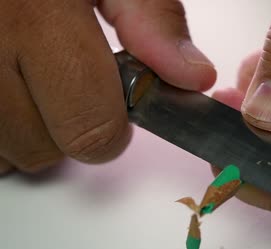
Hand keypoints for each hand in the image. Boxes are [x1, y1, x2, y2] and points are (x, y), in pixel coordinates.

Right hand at [0, 0, 215, 173]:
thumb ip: (152, 20)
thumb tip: (194, 77)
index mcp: (37, 19)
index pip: (89, 128)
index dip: (113, 130)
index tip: (115, 111)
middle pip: (46, 149)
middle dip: (72, 130)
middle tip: (71, 86)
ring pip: (9, 150)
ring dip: (34, 129)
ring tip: (38, 77)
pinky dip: (4, 127)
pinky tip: (13, 86)